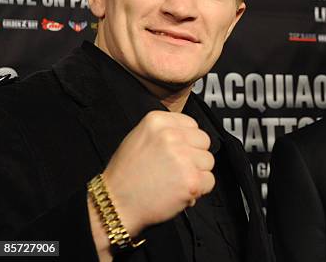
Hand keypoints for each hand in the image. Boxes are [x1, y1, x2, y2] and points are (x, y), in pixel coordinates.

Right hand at [101, 111, 214, 236]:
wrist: (116, 204)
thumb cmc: (125, 175)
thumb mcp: (139, 138)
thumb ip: (165, 132)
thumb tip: (189, 135)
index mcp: (157, 121)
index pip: (192, 124)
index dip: (187, 142)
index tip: (178, 152)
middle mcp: (171, 135)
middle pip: (204, 141)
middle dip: (194, 156)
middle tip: (175, 169)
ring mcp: (182, 157)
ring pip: (208, 161)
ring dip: (197, 173)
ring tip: (174, 180)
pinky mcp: (191, 179)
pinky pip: (209, 181)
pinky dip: (199, 190)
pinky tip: (179, 191)